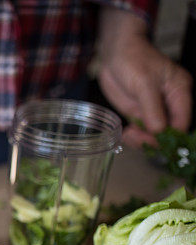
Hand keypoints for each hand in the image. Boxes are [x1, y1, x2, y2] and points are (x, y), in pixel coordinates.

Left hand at [97, 8, 191, 146]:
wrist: (114, 52)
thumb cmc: (134, 59)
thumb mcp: (144, 83)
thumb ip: (152, 108)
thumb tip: (159, 130)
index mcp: (179, 91)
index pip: (182, 121)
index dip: (170, 135)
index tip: (154, 140)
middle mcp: (169, 102)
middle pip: (169, 130)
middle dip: (154, 138)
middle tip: (136, 137)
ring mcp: (153, 108)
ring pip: (154, 133)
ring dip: (142, 139)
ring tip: (128, 135)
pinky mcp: (139, 111)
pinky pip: (141, 130)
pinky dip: (135, 136)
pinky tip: (126, 134)